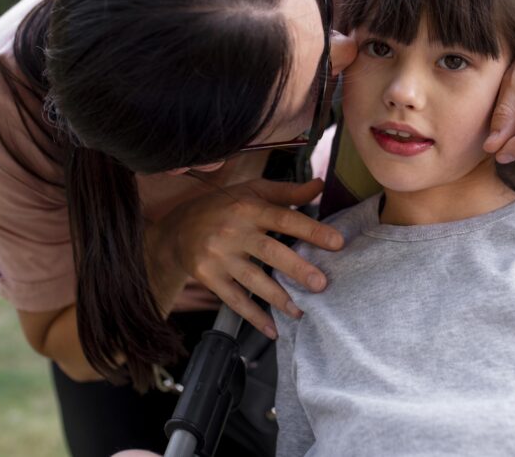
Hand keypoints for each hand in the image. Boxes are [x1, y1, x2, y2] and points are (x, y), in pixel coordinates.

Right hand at [148, 177, 342, 338]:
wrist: (176, 228)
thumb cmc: (224, 207)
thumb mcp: (252, 191)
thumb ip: (288, 193)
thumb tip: (321, 185)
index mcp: (249, 208)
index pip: (284, 218)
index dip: (311, 230)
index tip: (337, 243)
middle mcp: (234, 231)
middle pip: (269, 251)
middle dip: (296, 268)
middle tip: (321, 284)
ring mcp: (219, 256)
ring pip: (252, 279)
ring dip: (278, 298)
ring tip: (301, 311)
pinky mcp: (208, 276)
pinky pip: (234, 299)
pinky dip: (253, 316)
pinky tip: (272, 329)